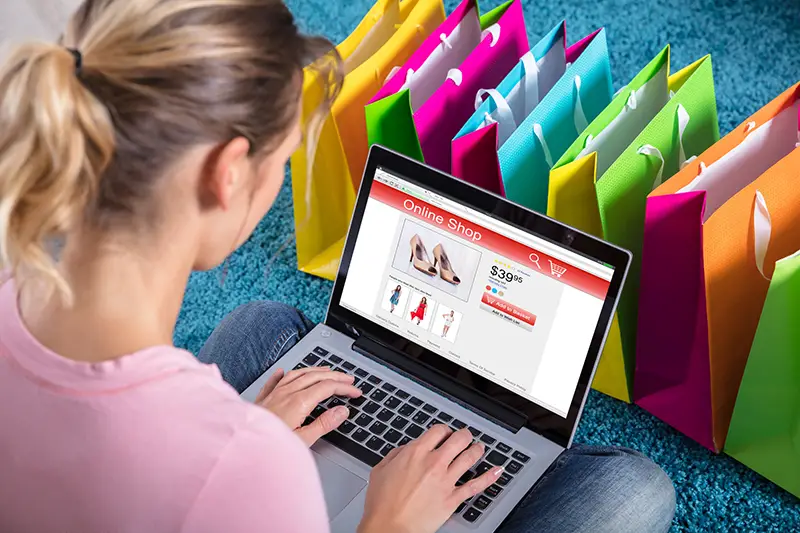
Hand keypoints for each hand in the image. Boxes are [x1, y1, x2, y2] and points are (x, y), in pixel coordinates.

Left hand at [256, 366, 360, 445]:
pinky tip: (283, 371)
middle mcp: (286, 393)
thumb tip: (341, 411)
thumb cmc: (269, 449)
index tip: (355, 392)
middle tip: (348, 379)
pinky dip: (283, 374)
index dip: (344, 388)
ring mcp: (273, 394)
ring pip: (297, 374)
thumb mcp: (303, 441)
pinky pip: (274, 381)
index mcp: (298, 402)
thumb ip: (323, 424)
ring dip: (314, 370)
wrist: (241, 448)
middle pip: (315, 377)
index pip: (327, 388)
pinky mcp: (262, 400)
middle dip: (335, 376)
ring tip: (326, 370)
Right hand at [358, 425, 502, 532]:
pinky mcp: (453, 499)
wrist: (389, 527)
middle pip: (458, 439)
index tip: (445, 433)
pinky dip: (489, 477)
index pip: (438, 431)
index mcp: (416, 453)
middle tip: (465, 436)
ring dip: (477, 450)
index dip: (444, 429)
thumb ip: (396, 454)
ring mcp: (445, 480)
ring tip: (479, 448)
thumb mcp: (381, 469)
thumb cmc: (382, 503)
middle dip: (464, 435)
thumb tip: (407, 449)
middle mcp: (434, 463)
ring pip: (470, 458)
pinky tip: (497, 471)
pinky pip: (476, 485)